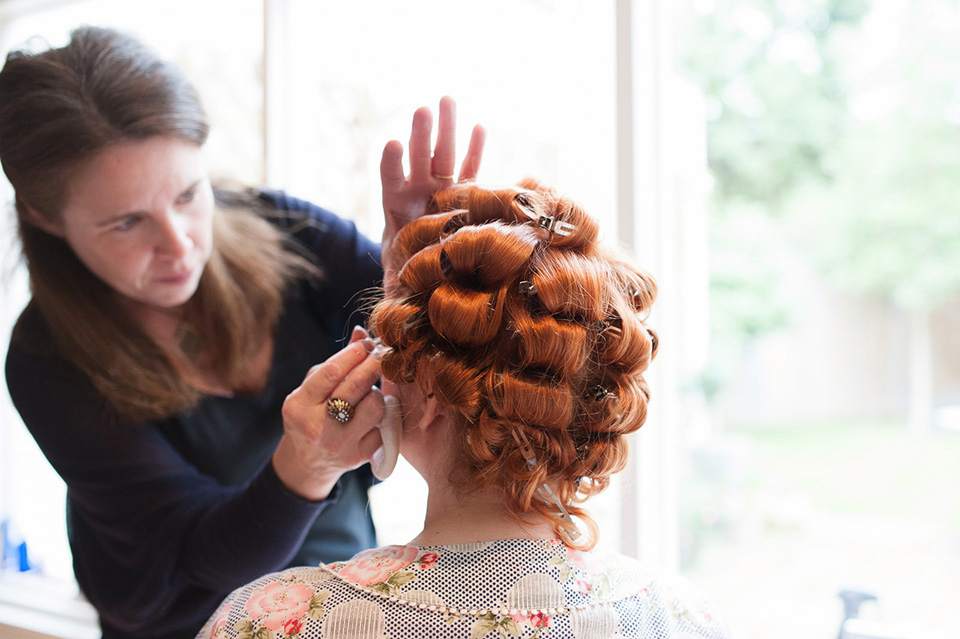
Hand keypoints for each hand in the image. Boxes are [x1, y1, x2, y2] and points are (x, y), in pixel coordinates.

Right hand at [273, 327, 385, 499]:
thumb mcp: (311, 388)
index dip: (355, 353)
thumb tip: (362, 332)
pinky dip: (383, 413)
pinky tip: (375, 408)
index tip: (368, 343)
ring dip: (378, 391)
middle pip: (357, 387)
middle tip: (381, 354)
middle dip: (374, 364)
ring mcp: (340, 444)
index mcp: (298, 407)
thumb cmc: (310, 414)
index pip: (332, 372)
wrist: (308, 462)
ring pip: (375, 406)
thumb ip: (335, 362)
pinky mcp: (360, 456)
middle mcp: (317, 427)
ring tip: (372, 388)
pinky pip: (383, 426)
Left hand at [380, 96, 484, 272]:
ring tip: (446, 100)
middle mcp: (419, 193)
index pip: (391, 180)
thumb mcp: (396, 279)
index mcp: (397, 208)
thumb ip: (395, 284)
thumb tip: (393, 301)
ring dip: (445, 129)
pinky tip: (478, 127)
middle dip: (420, 134)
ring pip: (443, 156)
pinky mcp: (461, 193)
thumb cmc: (406, 274)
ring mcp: (440, 190)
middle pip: (419, 159)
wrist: (424, 269)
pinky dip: (473, 149)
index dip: (391, 163)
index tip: (391, 144)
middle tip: (422, 109)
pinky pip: (468, 169)